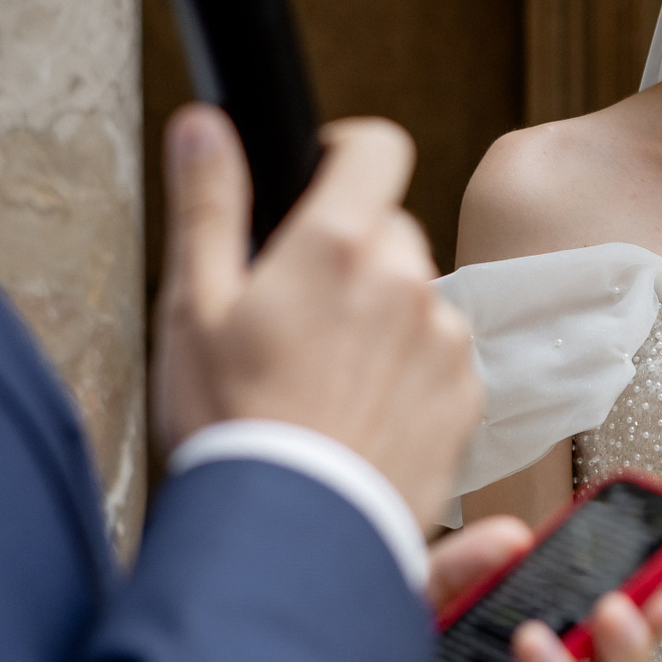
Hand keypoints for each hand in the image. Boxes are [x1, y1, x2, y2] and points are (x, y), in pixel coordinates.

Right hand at [151, 105, 480, 528]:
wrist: (293, 536)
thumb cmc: (234, 425)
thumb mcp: (194, 307)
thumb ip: (207, 204)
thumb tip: (204, 124)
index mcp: (340, 245)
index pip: (378, 148)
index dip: (347, 153)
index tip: (323, 178)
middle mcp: (408, 283)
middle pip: (391, 235)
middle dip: (352, 260)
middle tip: (298, 320)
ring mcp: (446, 343)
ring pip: (418, 301)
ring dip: (384, 322)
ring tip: (325, 383)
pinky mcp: (467, 400)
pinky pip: (442, 363)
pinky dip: (409, 378)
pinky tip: (358, 418)